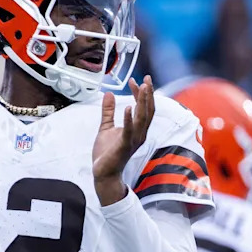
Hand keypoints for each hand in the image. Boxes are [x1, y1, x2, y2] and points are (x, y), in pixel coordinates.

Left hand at [92, 75, 154, 204]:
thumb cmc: (107, 153)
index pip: (143, 108)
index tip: (135, 81)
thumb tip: (109, 94)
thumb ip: (109, 111)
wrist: (103, 172)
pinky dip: (130, 119)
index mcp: (137, 130)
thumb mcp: (106, 127)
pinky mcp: (124, 146)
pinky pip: (129, 131)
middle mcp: (139, 134)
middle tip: (147, 79)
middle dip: (148, 94)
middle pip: (148, 111)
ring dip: (142, 102)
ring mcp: (133, 140)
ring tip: (142, 87)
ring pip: (142, 119)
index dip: (140, 94)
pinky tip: (129, 107)